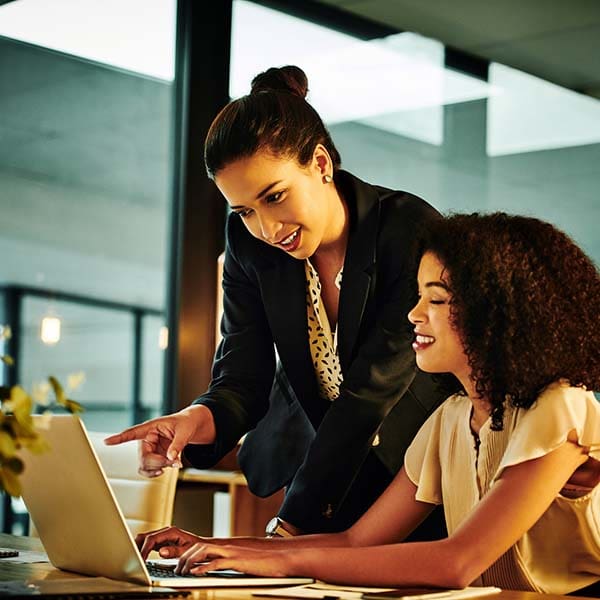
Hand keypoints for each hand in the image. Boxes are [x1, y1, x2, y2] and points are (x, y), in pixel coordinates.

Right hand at [104, 405, 215, 476]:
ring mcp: (150, 449)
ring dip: (159, 468)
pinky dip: (157, 472)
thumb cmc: (186, 423)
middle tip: (174, 461)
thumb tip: (171, 458)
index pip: (133, 433)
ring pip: (145, 466)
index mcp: (152, 427)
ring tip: (174, 462)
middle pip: (143, 457)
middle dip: (158, 463)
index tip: (107, 441)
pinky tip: (166, 469)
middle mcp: (147, 439)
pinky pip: (149, 469)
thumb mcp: (185, 432)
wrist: (192, 426)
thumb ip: (178, 445)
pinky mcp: (154, 457)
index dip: (120, 438)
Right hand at [136, 526, 204, 559]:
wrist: (200, 547)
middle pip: (145, 536)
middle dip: (137, 547)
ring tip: (135, 559)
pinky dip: (142, 549)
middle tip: (134, 560)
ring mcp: (162, 536)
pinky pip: (148, 543)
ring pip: (144, 539)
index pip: (152, 539)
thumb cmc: (195, 548)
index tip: (140, 560)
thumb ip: (173, 551)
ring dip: (138, 548)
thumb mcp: (185, 551)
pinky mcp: (161, 541)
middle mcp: (165, 532)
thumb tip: (160, 551)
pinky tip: (140, 558)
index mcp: (170, 532)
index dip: (144, 549)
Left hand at [175, 543, 294, 577]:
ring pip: (203, 551)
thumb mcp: (248, 558)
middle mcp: (228, 545)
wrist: (286, 554)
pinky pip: (216, 562)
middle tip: (175, 568)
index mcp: (229, 545)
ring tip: (182, 572)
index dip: (188, 551)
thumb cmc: (270, 558)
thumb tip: (225, 567)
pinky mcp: (238, 560)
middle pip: (198, 545)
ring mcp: (232, 551)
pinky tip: (197, 573)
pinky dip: (204, 568)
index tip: (179, 561)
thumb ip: (235, 560)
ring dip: (189, 561)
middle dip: (183, 556)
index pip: (203, 544)